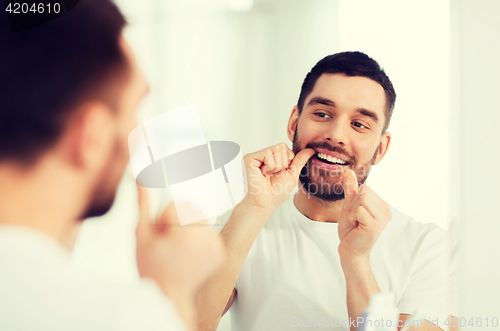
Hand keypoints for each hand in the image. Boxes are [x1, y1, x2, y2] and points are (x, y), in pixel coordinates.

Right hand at [135, 186, 224, 301]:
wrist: (168, 295)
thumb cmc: (151, 268)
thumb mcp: (141, 236)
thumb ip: (142, 205)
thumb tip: (140, 180)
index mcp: (186, 232)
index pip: (177, 204)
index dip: (164, 219)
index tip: (161, 236)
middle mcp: (205, 237)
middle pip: (191, 209)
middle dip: (178, 221)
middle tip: (169, 244)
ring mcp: (215, 246)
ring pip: (200, 219)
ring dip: (189, 228)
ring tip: (178, 249)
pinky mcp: (220, 252)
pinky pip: (209, 232)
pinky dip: (199, 238)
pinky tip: (189, 254)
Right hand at [241, 143, 314, 212]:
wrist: (266, 202)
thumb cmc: (277, 191)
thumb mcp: (292, 173)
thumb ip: (300, 159)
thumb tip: (312, 149)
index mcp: (272, 157)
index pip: (285, 147)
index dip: (287, 161)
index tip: (280, 173)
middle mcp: (263, 155)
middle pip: (281, 146)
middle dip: (282, 164)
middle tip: (273, 175)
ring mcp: (256, 156)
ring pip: (275, 149)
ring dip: (276, 166)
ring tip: (267, 175)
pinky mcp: (249, 158)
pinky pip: (267, 153)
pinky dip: (269, 167)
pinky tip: (262, 174)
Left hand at [337, 169, 391, 260]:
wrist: (350, 250)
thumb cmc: (351, 230)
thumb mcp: (350, 206)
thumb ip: (351, 189)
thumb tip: (348, 170)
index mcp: (382, 205)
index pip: (365, 188)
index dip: (355, 200)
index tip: (356, 214)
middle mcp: (386, 211)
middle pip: (364, 192)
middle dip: (353, 205)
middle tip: (356, 220)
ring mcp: (382, 219)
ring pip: (361, 199)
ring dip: (352, 211)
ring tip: (356, 223)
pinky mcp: (375, 226)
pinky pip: (359, 210)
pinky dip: (352, 217)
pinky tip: (357, 227)